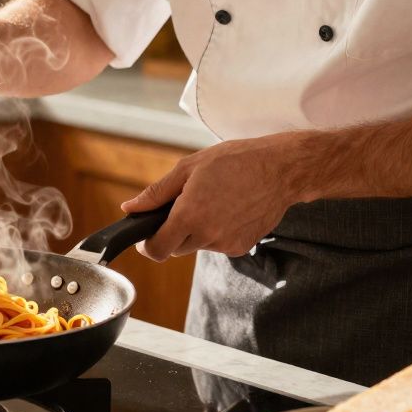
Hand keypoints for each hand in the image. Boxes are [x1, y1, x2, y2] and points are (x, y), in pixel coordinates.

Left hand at [120, 132, 316, 261]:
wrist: (281, 169)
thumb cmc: (234, 161)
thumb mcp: (188, 168)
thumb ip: (156, 193)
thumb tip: (130, 208)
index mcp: (189, 216)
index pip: (157, 249)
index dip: (147, 245)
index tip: (145, 237)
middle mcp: (208, 235)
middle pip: (176, 248)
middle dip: (173, 232)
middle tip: (184, 206)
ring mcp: (227, 244)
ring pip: (197, 245)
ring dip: (196, 230)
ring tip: (212, 201)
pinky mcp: (242, 247)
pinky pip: (218, 244)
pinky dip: (216, 231)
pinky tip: (228, 209)